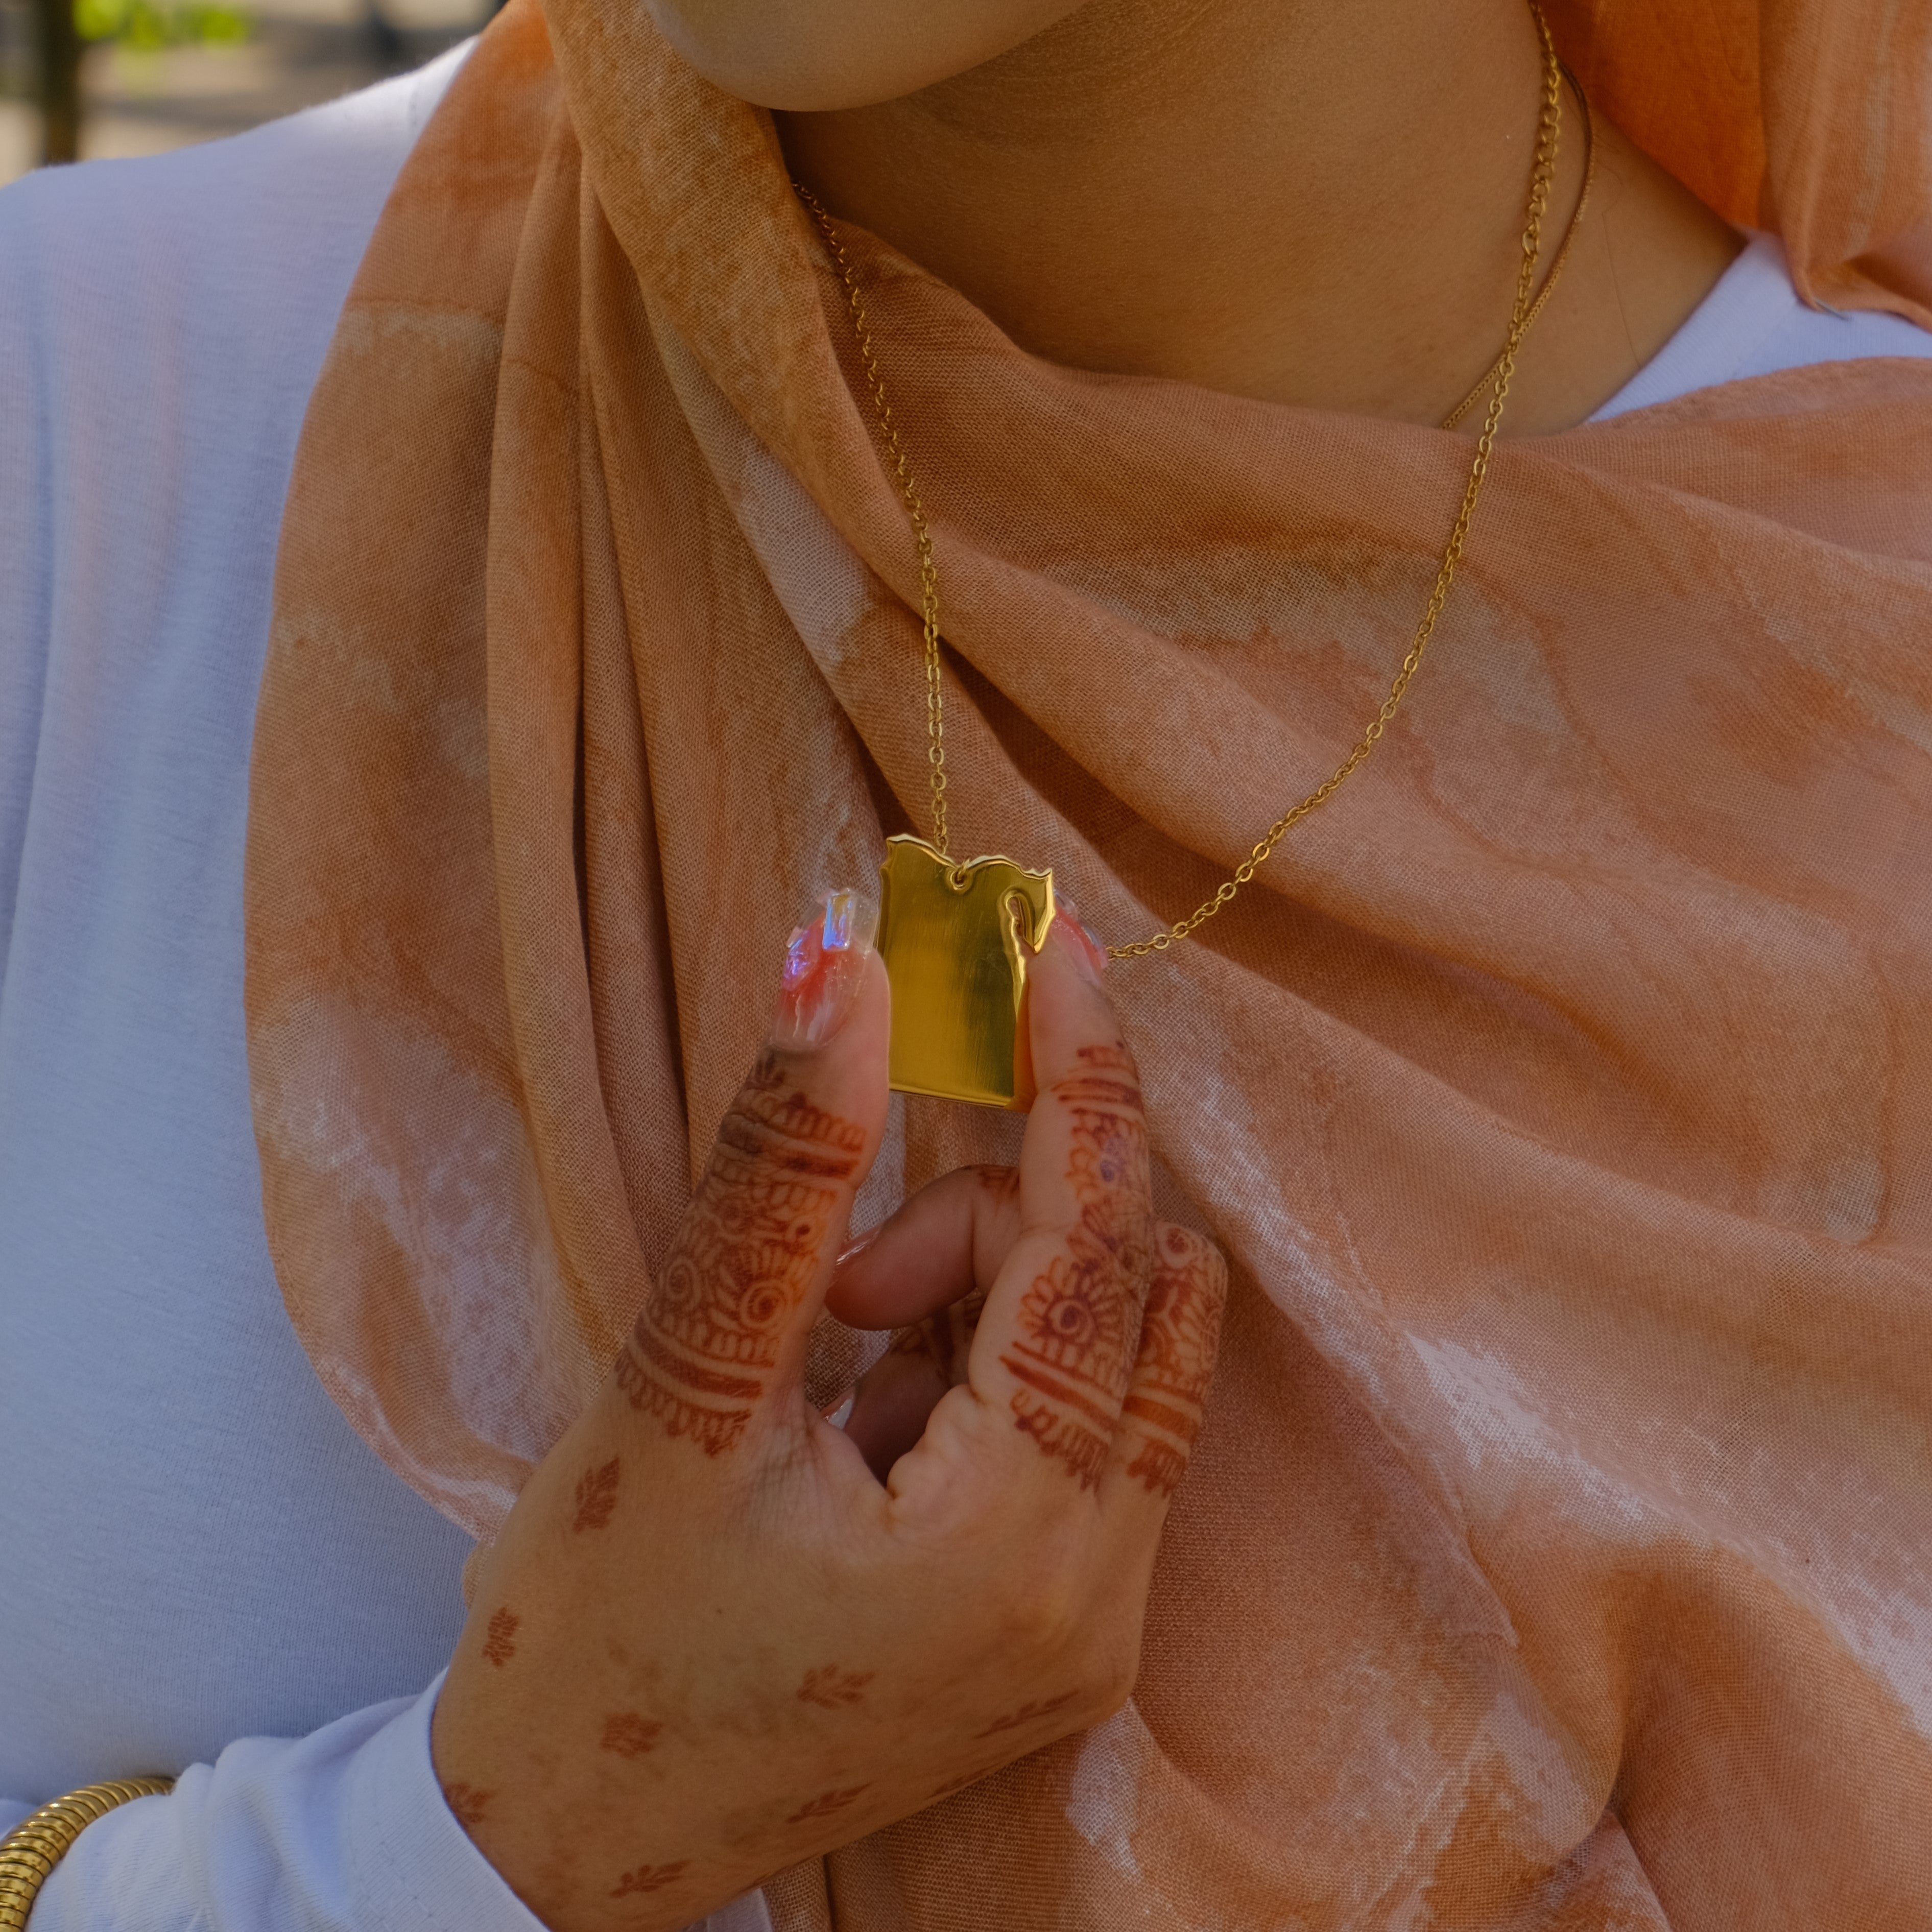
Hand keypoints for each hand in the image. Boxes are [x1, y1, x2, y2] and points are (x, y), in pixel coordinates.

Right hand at [432, 890, 1227, 1930]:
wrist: (561, 1842)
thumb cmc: (592, 1635)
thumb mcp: (681, 1386)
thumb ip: (779, 1172)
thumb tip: (840, 971)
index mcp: (1015, 1547)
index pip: (1097, 1249)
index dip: (1080, 1081)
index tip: (1058, 952)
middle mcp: (1096, 1598)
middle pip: (1126, 1295)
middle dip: (993, 1224)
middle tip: (846, 1275)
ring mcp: (1090, 1629)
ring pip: (1116, 1359)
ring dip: (990, 1300)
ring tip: (837, 1359)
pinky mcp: (1060, 1637)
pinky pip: (1084, 1435)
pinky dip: (992, 1374)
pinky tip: (863, 1424)